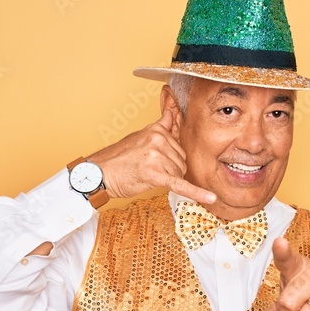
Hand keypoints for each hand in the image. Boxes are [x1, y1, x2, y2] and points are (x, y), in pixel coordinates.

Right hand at [88, 108, 215, 203]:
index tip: (173, 156)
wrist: (99, 174)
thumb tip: (172, 112)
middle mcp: (159, 140)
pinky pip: (180, 185)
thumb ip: (160, 128)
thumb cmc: (118, 159)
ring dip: (167, 178)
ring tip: (146, 175)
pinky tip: (210, 198)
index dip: (172, 155)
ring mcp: (158, 156)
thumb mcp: (140, 137)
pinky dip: (196, 194)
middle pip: (181, 160)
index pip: (178, 144)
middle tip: (148, 170)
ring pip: (179, 173)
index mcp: (156, 130)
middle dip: (170, 168)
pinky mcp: (156, 175)